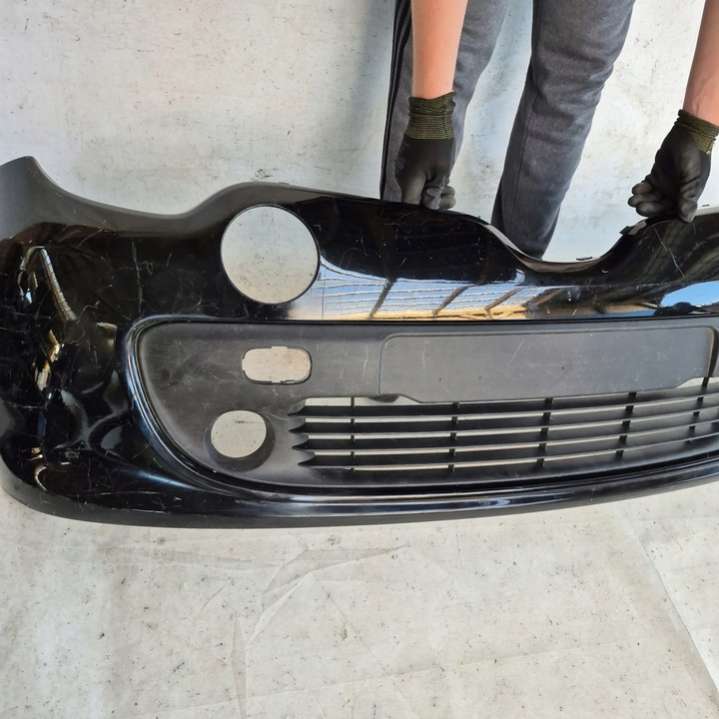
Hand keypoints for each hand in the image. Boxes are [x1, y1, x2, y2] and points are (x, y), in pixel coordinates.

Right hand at [395, 92, 455, 210]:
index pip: (413, 207)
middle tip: (451, 192)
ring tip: (449, 185)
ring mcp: (404, 170)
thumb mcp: (442, 170)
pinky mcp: (408, 164)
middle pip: (416, 200)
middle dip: (434, 200)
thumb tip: (430, 206)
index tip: (440, 204)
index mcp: (409, 182)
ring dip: (434, 191)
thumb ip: (435, 191)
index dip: (426, 210)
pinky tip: (441, 176)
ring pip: (418, 190)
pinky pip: (417, 180)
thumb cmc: (437, 143)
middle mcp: (402, 179)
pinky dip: (429, 182)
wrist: (429, 115)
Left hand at [629, 110, 717, 222]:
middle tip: (638, 206)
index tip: (652, 214)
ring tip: (633, 199)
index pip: (674, 213)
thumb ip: (687, 195)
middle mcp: (677, 192)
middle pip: (660, 207)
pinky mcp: (657, 176)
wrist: (686, 133)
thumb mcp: (691, 174)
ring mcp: (666, 184)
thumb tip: (686, 218)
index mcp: (688, 194)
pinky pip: (647, 188)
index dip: (663, 216)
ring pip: (652, 198)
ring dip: (642, 200)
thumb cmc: (691, 153)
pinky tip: (636, 189)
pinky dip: (641, 190)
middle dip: (648, 208)